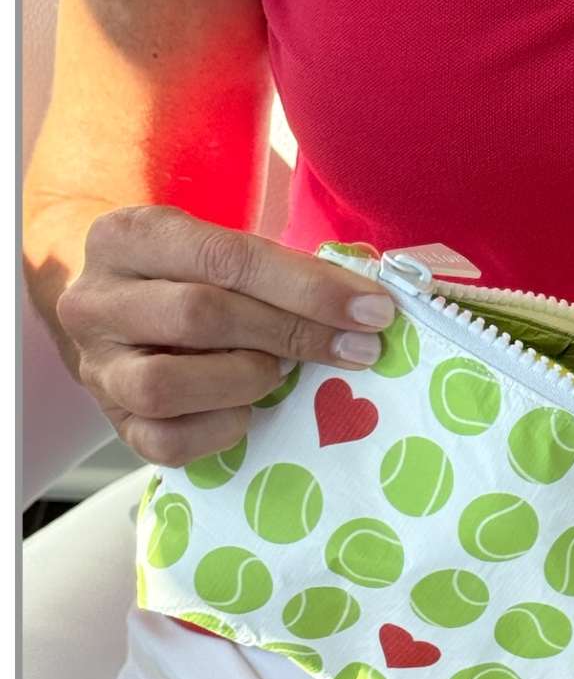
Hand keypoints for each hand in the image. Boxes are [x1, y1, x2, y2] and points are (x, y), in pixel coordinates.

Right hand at [55, 205, 396, 465]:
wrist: (130, 317)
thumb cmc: (199, 279)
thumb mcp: (228, 253)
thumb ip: (288, 271)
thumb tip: (370, 305)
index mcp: (128, 236)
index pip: (228, 258)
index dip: (309, 288)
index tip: (374, 310)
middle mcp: (95, 299)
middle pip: (201, 316)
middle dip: (294, 334)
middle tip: (358, 348)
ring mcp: (96, 367)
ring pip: (165, 385)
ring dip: (246, 379)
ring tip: (280, 373)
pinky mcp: (112, 423)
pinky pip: (167, 441)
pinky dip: (222, 429)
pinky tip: (249, 411)